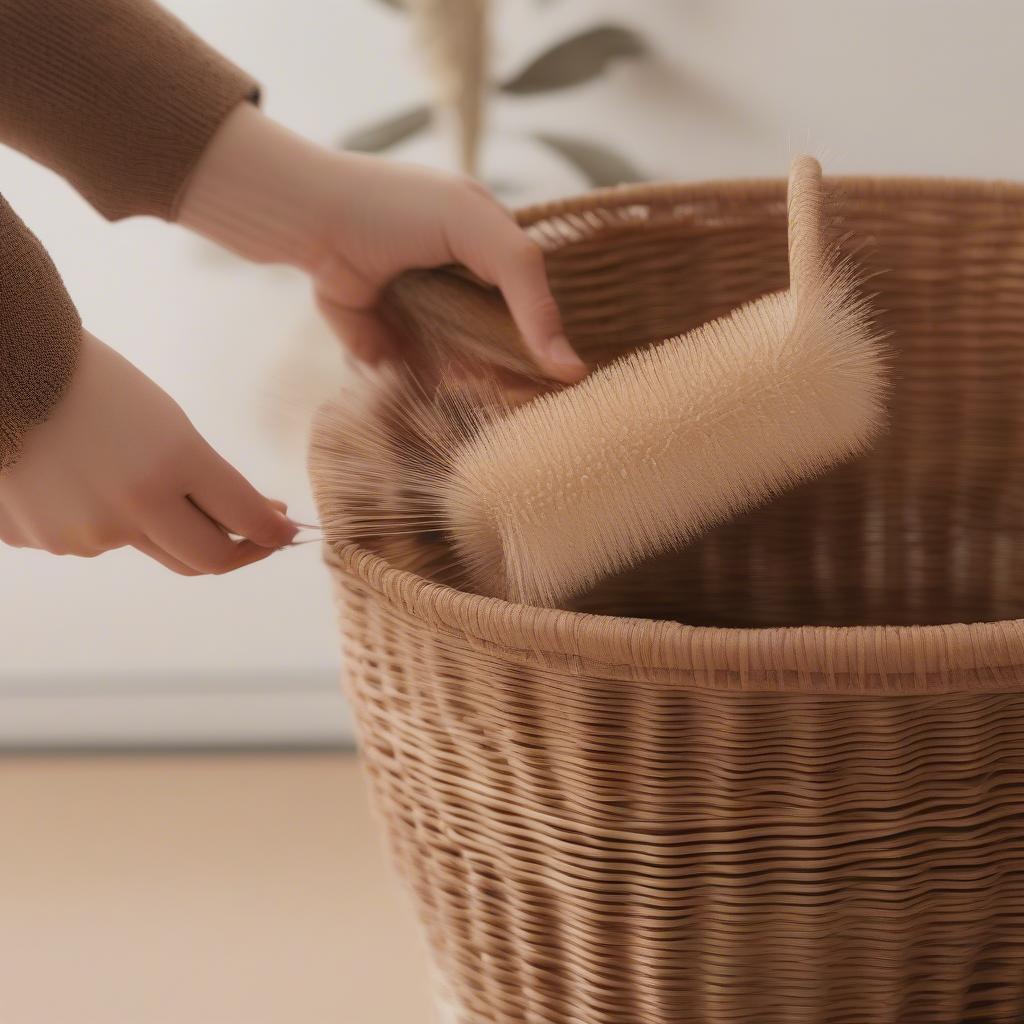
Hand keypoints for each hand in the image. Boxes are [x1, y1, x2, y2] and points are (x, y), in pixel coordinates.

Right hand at [0, 330, 296, 572]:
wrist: (4, 372)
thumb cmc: (94, 384)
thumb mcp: (168, 422)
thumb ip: (207, 479)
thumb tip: (255, 521)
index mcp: (172, 464)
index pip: (246, 520)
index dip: (274, 531)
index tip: (286, 530)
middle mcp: (132, 509)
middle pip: (207, 560)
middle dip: (238, 550)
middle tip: (252, 536)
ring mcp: (85, 534)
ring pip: (146, 545)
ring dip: (156, 521)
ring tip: (123, 464)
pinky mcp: (43, 543)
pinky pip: (94, 540)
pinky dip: (101, 516)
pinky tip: (77, 472)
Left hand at [178, 103, 586, 381]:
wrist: (311, 219)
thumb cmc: (399, 210)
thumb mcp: (481, 232)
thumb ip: (529, 292)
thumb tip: (570, 369)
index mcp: (490, 263)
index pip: (534, 318)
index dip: (545, 351)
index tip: (558, 384)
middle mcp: (461, 298)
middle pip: (500, 357)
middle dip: (503, 379)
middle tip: (507, 398)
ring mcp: (424, 328)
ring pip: (461, 380)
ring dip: (465, 393)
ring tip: (460, 390)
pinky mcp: (386, 352)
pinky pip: (415, 387)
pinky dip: (420, 396)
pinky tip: (424, 396)